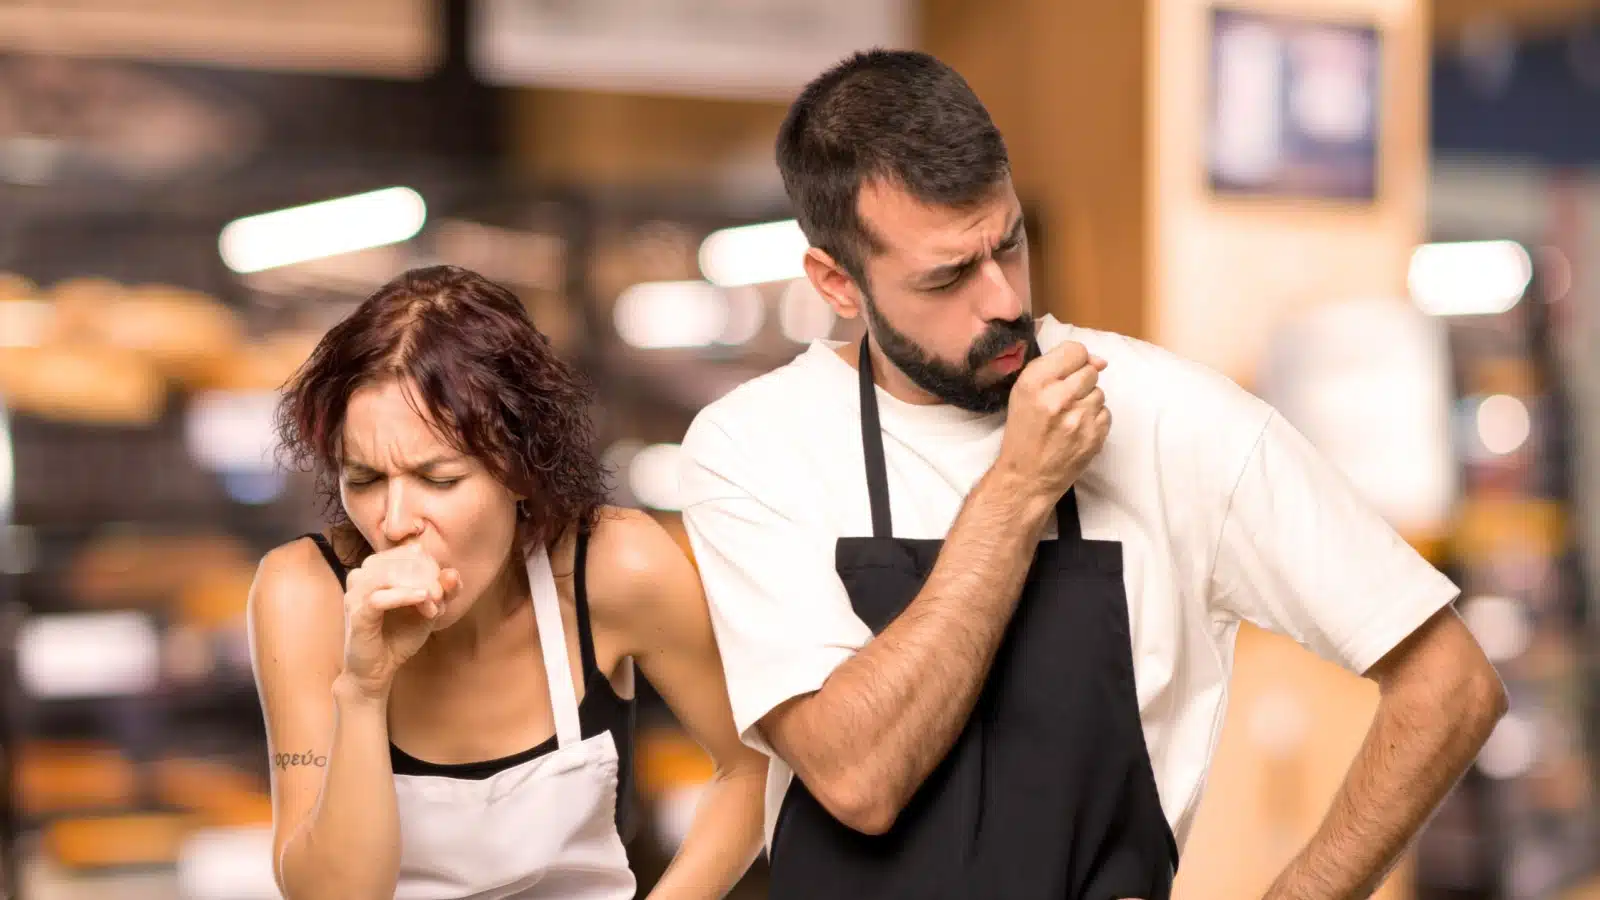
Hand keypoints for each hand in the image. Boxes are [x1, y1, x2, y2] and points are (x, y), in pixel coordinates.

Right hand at [340, 543, 459, 699]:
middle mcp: (363, 576)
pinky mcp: (356, 614)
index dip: (431, 566)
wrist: (379, 669)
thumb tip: (452, 573)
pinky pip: (379, 597)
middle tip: (440, 599)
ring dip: (418, 586)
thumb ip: (443, 591)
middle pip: (400, 560)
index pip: (410, 552)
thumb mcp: (429, 610)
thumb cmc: (400, 635)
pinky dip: (404, 596)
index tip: (443, 589)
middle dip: (427, 576)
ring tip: (434, 606)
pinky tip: (423, 601)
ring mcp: (356, 594)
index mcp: (378, 569)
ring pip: (389, 574)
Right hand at [995, 340, 1109, 502]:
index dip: (1073, 360)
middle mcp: (1059, 397)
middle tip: (1063, 400)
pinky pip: (1106, 413)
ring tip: (1068, 417)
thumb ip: (1057, 367)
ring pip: (1100, 393)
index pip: (1075, 350)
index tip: (1066, 373)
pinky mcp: (1095, 436)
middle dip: (1080, 382)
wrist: (1027, 476)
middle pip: (1090, 371)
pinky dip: (1094, 420)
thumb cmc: (1024, 432)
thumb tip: (1099, 361)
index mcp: (1036, 382)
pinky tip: (1076, 429)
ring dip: (1087, 402)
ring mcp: (1080, 418)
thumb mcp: (1023, 392)